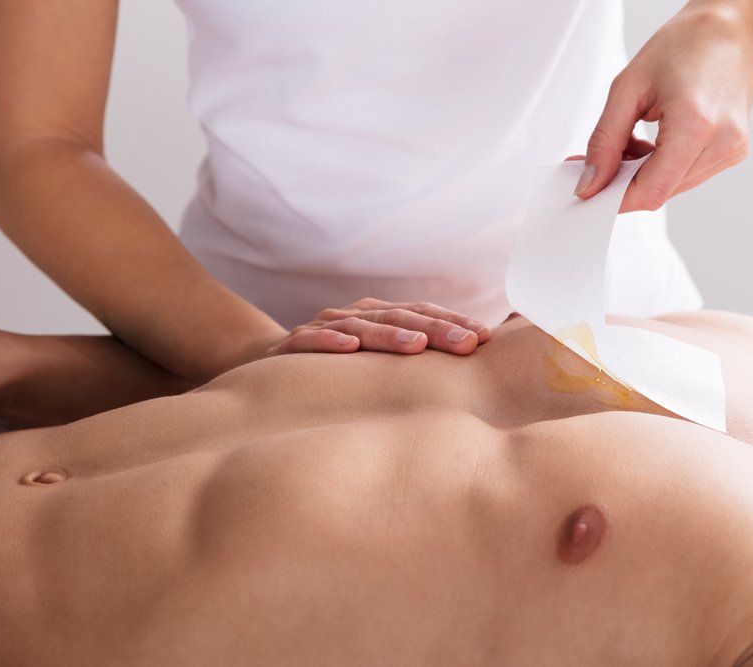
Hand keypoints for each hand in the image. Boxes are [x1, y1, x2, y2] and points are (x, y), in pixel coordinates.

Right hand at [268, 298, 491, 355]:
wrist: (266, 366)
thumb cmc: (335, 369)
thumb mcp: (375, 363)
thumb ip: (414, 361)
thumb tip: (470, 374)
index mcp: (377, 317)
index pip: (421, 314)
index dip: (453, 322)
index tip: (486, 338)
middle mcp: (353, 316)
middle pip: (399, 317)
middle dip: (435, 329)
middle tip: (466, 344)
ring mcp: (321, 328)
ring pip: (360, 326)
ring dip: (390, 334)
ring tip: (416, 345)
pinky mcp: (290, 347)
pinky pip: (311, 341)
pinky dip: (330, 341)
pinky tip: (350, 347)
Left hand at [575, 2, 752, 211]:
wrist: (732, 29)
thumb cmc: (685, 45)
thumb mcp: (628, 88)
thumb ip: (605, 141)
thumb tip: (590, 183)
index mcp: (697, 125)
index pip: (651, 191)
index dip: (615, 198)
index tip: (589, 190)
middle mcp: (722, 144)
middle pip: (659, 192)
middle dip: (622, 181)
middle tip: (596, 158)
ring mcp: (731, 151)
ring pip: (670, 188)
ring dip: (641, 174)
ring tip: (631, 138)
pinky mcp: (732, 152)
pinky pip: (685, 176)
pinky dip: (661, 167)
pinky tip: (653, 141)